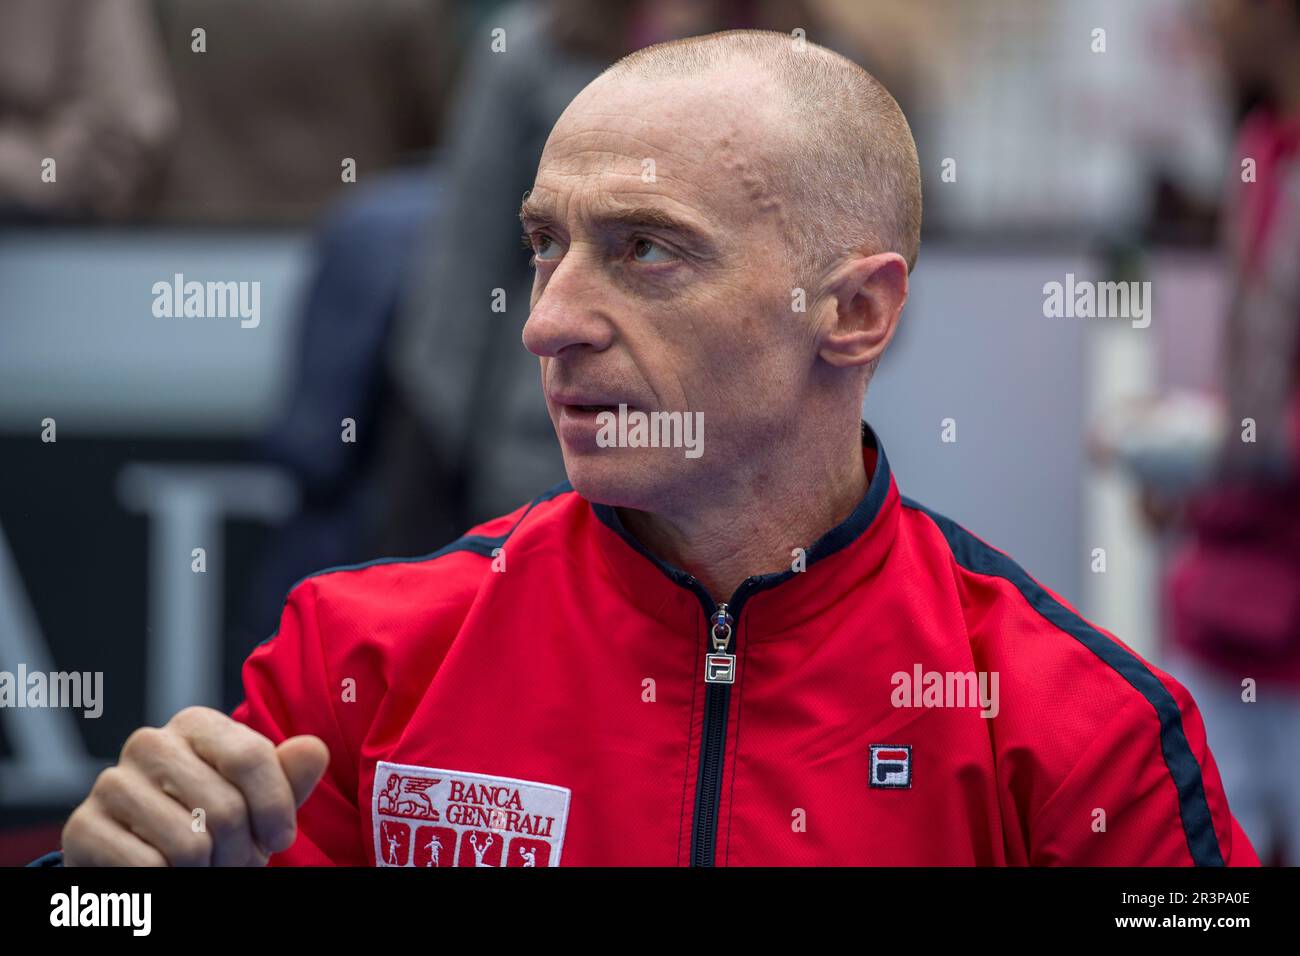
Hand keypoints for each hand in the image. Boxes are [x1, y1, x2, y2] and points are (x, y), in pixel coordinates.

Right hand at [61, 706, 328, 865]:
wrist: (155, 864)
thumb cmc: (218, 826)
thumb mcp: (260, 802)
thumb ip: (289, 776)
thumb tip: (314, 749)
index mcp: (196, 723)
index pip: (251, 757)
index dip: (274, 809)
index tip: (280, 840)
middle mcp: (149, 742)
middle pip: (223, 806)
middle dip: (239, 850)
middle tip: (233, 861)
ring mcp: (111, 782)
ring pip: (189, 841)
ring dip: (206, 869)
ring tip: (203, 866)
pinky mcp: (83, 827)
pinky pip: (148, 866)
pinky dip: (168, 881)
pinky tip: (165, 872)